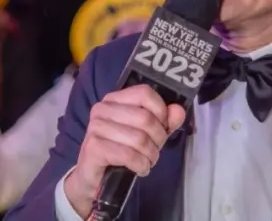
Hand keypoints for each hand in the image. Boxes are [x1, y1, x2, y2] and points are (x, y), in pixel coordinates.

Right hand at [63, 85, 185, 217]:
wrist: (93, 178)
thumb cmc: (121, 151)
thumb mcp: (148, 134)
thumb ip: (165, 121)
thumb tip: (178, 110)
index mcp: (114, 100)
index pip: (145, 93)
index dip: (161, 111)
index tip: (163, 128)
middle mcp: (102, 109)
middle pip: (145, 118)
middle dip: (158, 139)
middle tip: (155, 150)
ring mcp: (95, 127)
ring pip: (139, 138)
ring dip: (150, 155)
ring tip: (147, 161)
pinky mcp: (93, 148)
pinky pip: (128, 155)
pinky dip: (140, 165)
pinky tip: (139, 169)